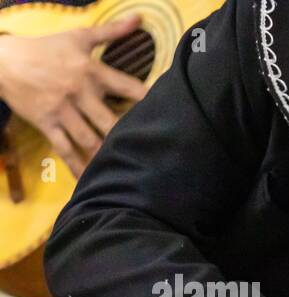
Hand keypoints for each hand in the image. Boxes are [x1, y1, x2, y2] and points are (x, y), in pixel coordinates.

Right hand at [0, 17, 147, 176]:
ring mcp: (62, 110)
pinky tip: (92, 181)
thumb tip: (140, 19)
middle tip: (150, 153)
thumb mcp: (79, 36)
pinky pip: (65, 148)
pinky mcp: (46, 123)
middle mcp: (79, 92)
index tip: (169, 115)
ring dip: (107, 155)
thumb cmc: (46, 48)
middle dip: (128, 137)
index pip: (127, 87)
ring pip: (89, 138)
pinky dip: (78, 166)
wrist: (3, 60)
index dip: (148, 100)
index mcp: (91, 71)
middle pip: (110, 120)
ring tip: (127, 170)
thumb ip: (112, 31)